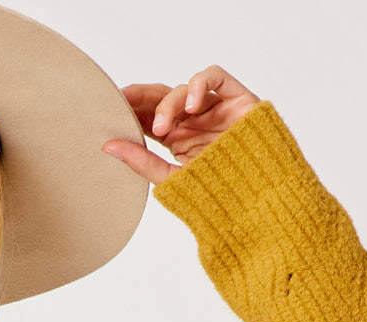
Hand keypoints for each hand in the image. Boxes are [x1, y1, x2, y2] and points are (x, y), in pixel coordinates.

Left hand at [102, 67, 261, 184]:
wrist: (258, 199)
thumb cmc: (217, 194)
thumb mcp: (170, 179)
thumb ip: (141, 161)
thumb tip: (107, 146)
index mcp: (176, 137)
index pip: (148, 116)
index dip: (130, 109)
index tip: (109, 109)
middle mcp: (193, 120)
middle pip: (162, 97)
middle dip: (142, 97)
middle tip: (124, 101)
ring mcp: (214, 108)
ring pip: (185, 89)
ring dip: (170, 102)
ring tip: (162, 128)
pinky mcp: (236, 98)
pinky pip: (215, 77)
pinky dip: (200, 84)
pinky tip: (193, 107)